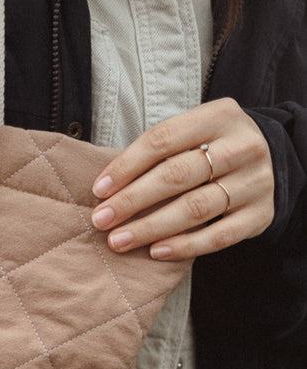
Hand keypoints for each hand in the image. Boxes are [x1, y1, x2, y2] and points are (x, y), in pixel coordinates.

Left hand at [90, 98, 274, 259]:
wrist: (268, 161)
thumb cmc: (210, 148)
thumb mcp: (190, 134)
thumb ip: (156, 152)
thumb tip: (105, 189)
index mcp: (219, 116)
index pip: (163, 140)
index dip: (126, 166)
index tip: (99, 190)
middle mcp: (243, 146)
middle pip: (177, 175)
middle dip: (132, 201)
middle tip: (101, 220)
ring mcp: (256, 182)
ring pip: (195, 208)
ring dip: (150, 227)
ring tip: (119, 240)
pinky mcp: (262, 214)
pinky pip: (219, 237)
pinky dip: (184, 246)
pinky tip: (156, 252)